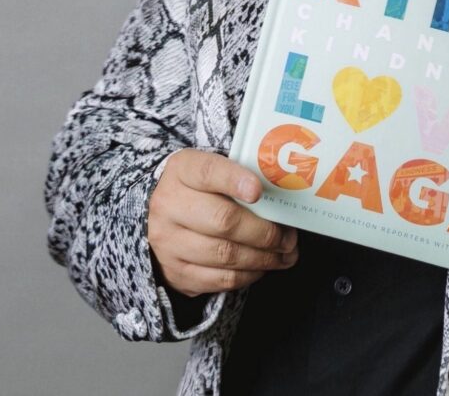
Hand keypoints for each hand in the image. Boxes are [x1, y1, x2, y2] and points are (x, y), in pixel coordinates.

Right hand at [147, 148, 298, 298]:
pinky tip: (262, 266)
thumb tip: (283, 192)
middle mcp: (170, 205)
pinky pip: (218, 279)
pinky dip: (248, 275)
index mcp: (182, 170)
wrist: (160, 215)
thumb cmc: (200, 188)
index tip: (258, 191)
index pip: (209, 172)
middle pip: (223, 220)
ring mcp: (169, 242)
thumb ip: (241, 174)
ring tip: (284, 254)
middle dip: (264, 232)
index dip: (235, 181)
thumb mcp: (212, 168)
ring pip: (224, 254)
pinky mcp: (175, 272)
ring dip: (263, 257)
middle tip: (288, 237)